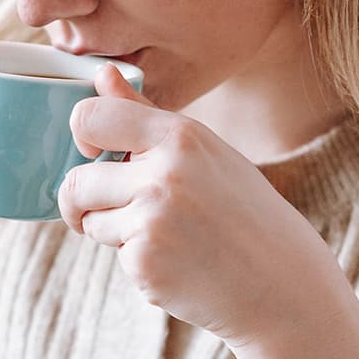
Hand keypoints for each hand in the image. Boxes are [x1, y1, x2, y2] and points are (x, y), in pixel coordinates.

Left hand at [61, 65, 358, 358]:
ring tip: (166, 236)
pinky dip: (138, 262)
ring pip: (91, 221)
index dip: (82, 137)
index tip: (94, 154)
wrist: (282, 285)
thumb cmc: (242, 213)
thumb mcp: (203, 152)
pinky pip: (115, 255)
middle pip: (77, 181)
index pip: (91, 117)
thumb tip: (102, 73)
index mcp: (181, 135)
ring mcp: (153, 220)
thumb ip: (145, 115)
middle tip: (117, 212)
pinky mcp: (146, 263)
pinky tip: (178, 263)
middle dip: (85, 201)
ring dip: (114, 232)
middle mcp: (164, 173)